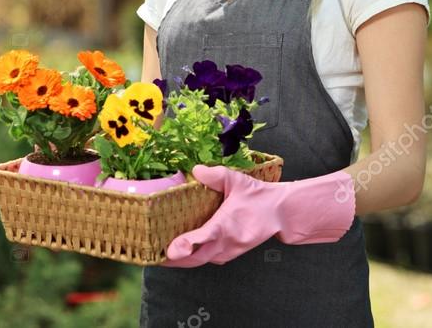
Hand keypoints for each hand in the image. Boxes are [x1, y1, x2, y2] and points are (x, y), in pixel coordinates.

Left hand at [162, 165, 355, 267]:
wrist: (279, 214)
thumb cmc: (257, 197)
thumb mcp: (237, 181)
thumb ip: (215, 175)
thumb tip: (196, 169)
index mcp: (228, 225)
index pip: (205, 238)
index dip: (186, 245)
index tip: (170, 250)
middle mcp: (227, 243)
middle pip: (196, 258)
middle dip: (173, 259)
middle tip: (152, 254)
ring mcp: (228, 251)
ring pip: (200, 261)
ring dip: (181, 261)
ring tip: (159, 255)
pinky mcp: (229, 254)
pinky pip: (206, 259)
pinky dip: (192, 258)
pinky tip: (180, 252)